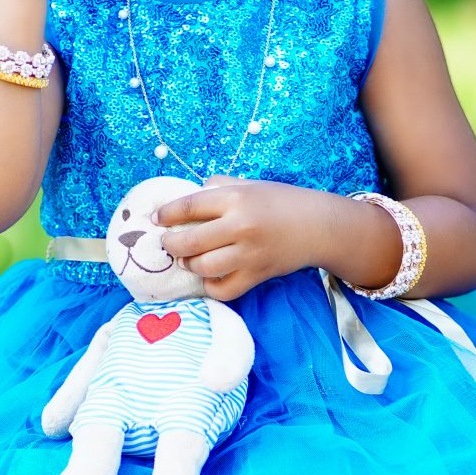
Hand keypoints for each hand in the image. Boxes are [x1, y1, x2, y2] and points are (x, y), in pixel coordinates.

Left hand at [153, 176, 326, 302]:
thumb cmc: (282, 201)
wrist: (319, 226)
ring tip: (188, 259)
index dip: (166, 214)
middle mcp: (240, 226)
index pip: (189, 206)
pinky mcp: (257, 276)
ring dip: (189, 265)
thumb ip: (218, 187)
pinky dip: (211, 286)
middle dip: (171, 245)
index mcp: (236, 199)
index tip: (156, 219)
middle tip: (168, 244)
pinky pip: (223, 289)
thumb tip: (189, 196)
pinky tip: (209, 277)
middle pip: (189, 242)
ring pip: (203, 267)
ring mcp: (249, 255)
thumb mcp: (250, 185)